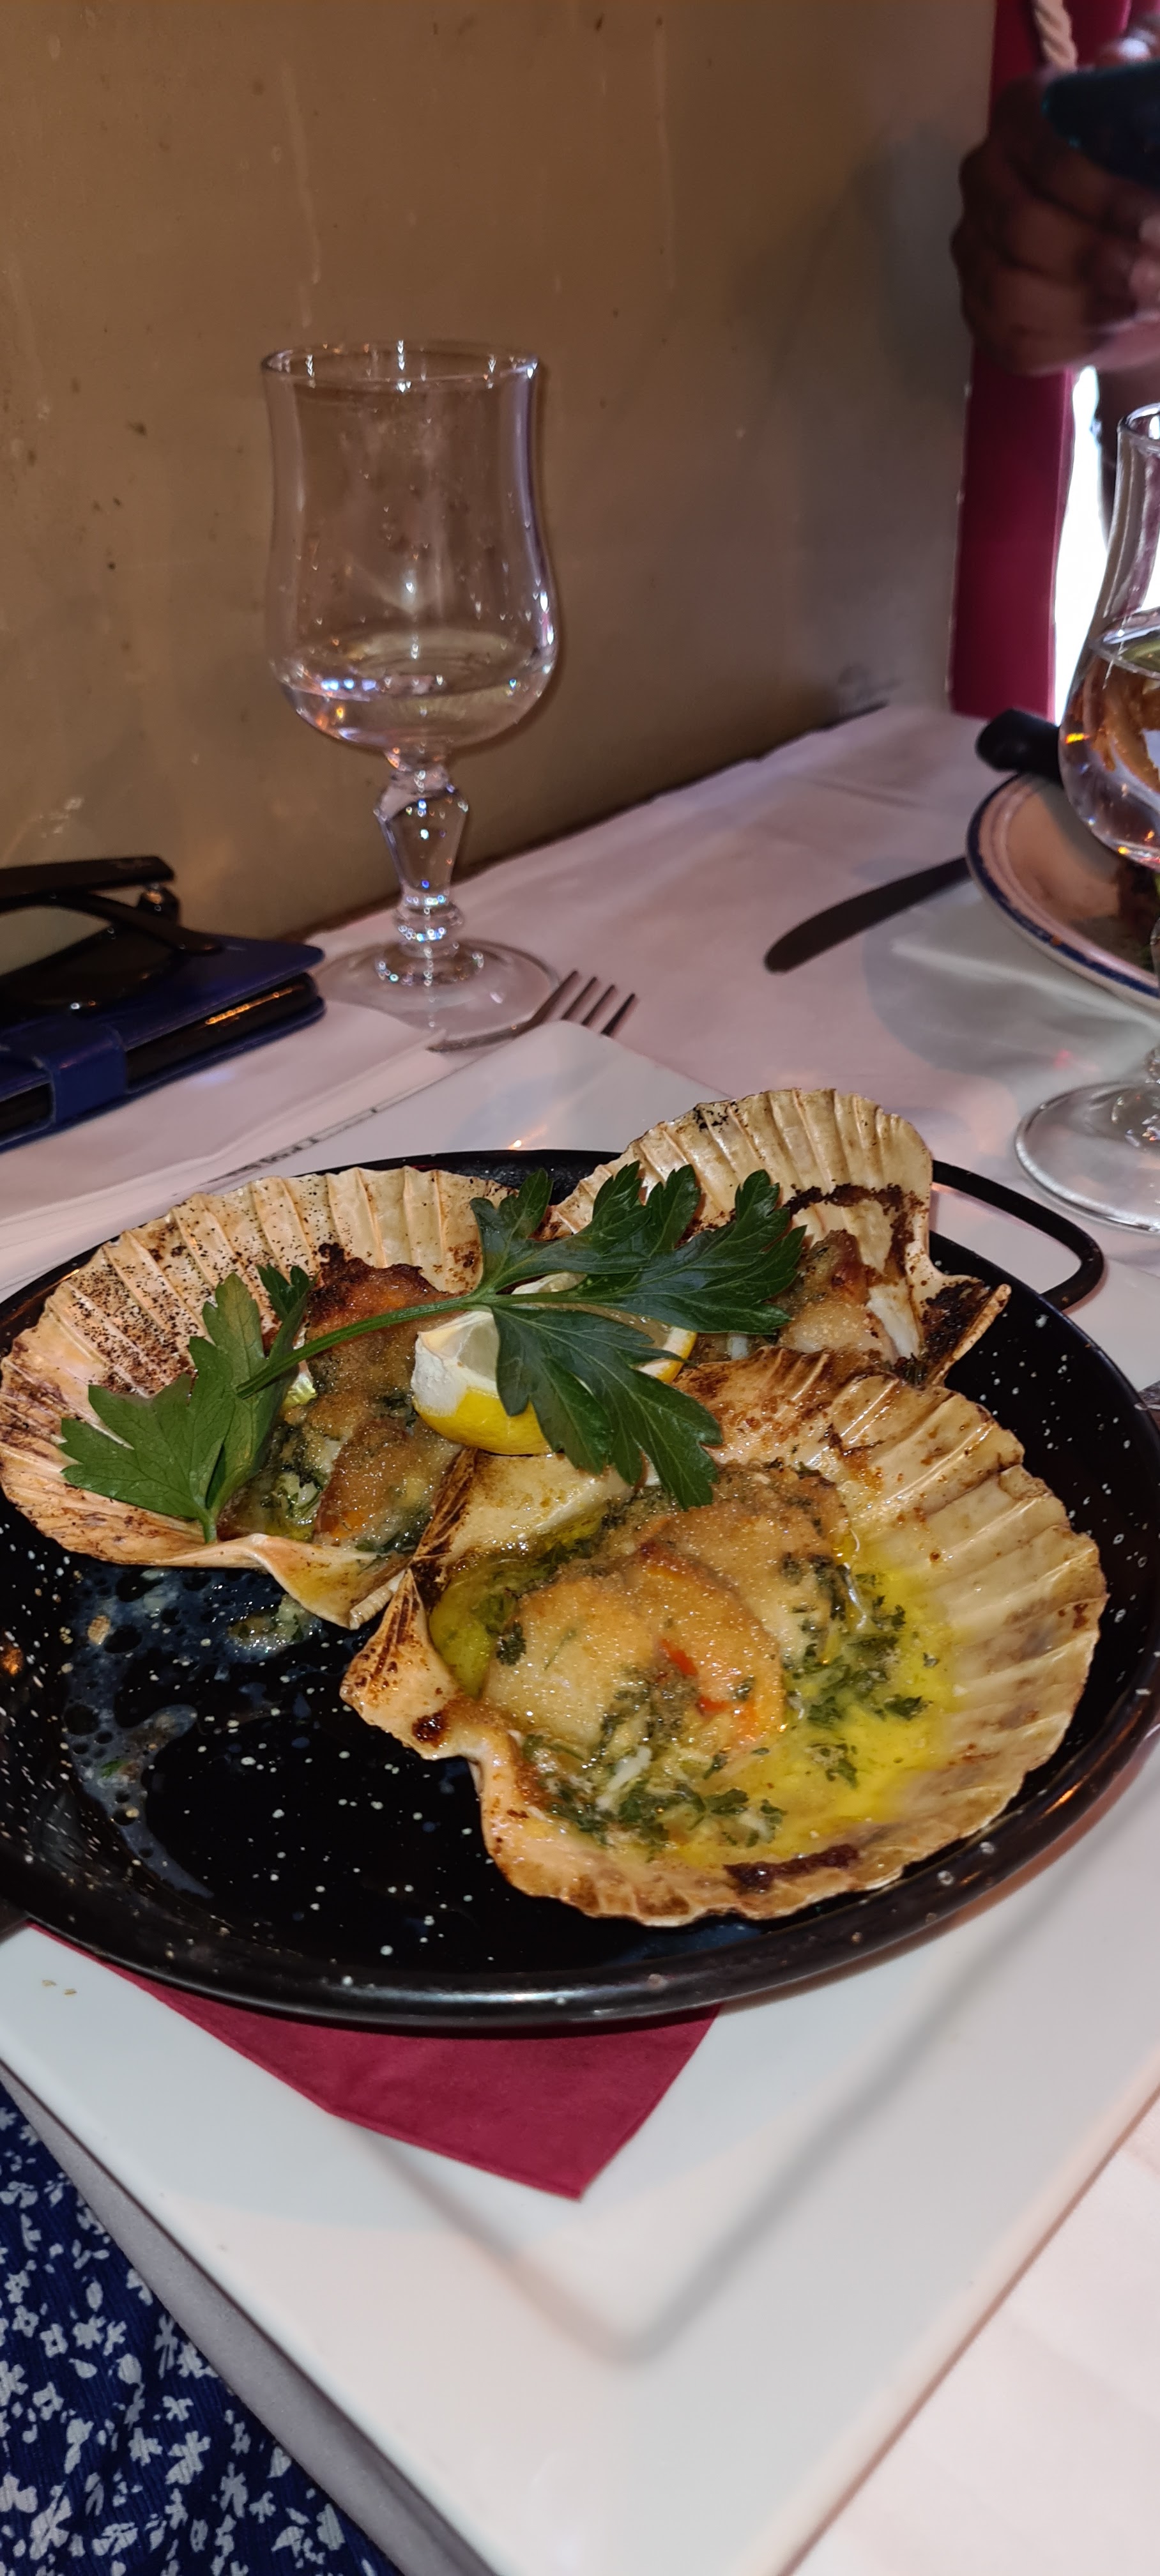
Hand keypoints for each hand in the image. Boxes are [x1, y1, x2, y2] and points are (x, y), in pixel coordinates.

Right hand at [953, 46, 1159, 375]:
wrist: (1133, 238)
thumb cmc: (1143, 165)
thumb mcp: (1152, 112)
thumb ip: (1145, 69)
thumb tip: (1116, 62)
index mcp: (1020, 116)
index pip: (1044, 161)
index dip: (1102, 200)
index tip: (1156, 226)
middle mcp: (983, 178)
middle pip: (1021, 229)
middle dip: (1096, 261)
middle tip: (1155, 279)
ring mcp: (973, 248)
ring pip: (1009, 292)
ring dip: (1083, 308)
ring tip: (1139, 303)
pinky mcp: (979, 311)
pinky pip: (1011, 343)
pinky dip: (1067, 344)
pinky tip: (1111, 327)